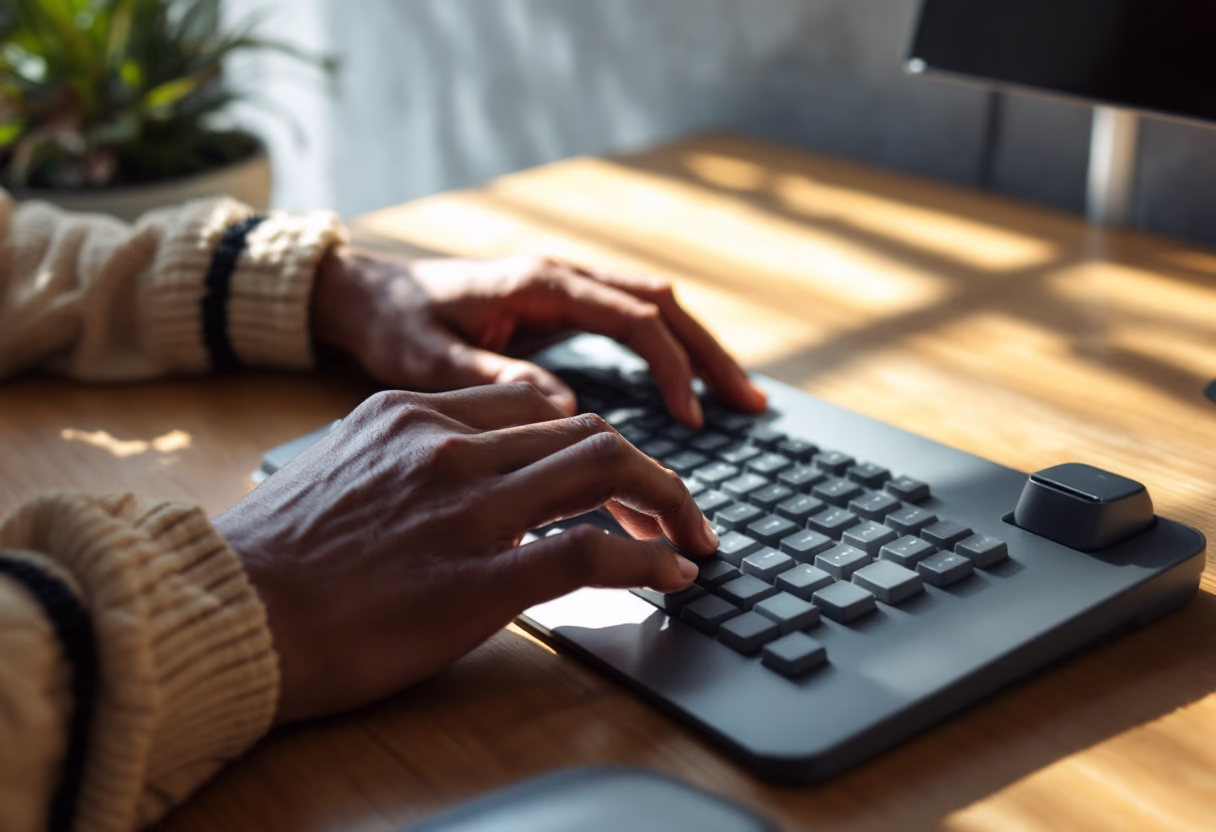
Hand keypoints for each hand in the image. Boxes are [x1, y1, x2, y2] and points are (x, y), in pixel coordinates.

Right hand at [214, 383, 718, 723]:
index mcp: (410, 412)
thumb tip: (465, 482)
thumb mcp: (337, 472)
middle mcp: (446, 445)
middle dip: (645, 469)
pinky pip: (593, 553)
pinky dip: (649, 557)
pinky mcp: (477, 578)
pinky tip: (674, 573)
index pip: (535, 408)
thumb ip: (405, 459)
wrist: (225, 615)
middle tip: (677, 509)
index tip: (612, 478)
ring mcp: (465, 508)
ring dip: (668, 501)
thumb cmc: (274, 560)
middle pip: (585, 430)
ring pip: (604, 469)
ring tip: (694, 537)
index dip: (588, 441)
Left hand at [310, 247, 765, 426]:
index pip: (632, 318)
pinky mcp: (562, 306)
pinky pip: (633, 320)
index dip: (670, 366)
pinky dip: (669, 349)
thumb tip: (565, 408)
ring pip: (655, 308)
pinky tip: (687, 387)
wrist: (365, 295)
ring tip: (740, 399)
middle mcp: (562, 275)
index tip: (692, 418)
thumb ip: (492, 379)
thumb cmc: (394, 327)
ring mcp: (566, 287)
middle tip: (751, 406)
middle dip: (709, 354)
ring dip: (698, 349)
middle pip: (661, 305)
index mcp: (539, 283)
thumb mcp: (429, 360)